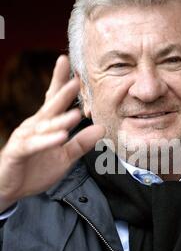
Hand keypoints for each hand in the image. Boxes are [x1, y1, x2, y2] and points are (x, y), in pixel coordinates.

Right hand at [0, 55, 104, 211]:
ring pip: (45, 127)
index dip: (61, 82)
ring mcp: (25, 138)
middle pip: (50, 107)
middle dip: (63, 93)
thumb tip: (101, 128)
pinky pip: (34, 145)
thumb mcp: (65, 157)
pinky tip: (61, 137)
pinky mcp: (18, 152)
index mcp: (45, 124)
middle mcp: (34, 126)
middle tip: (76, 80)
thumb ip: (81, 143)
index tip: (68, 62)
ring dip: (61, 120)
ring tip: (77, 114)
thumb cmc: (35, 169)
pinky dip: (47, 141)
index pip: (54, 100)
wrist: (9, 188)